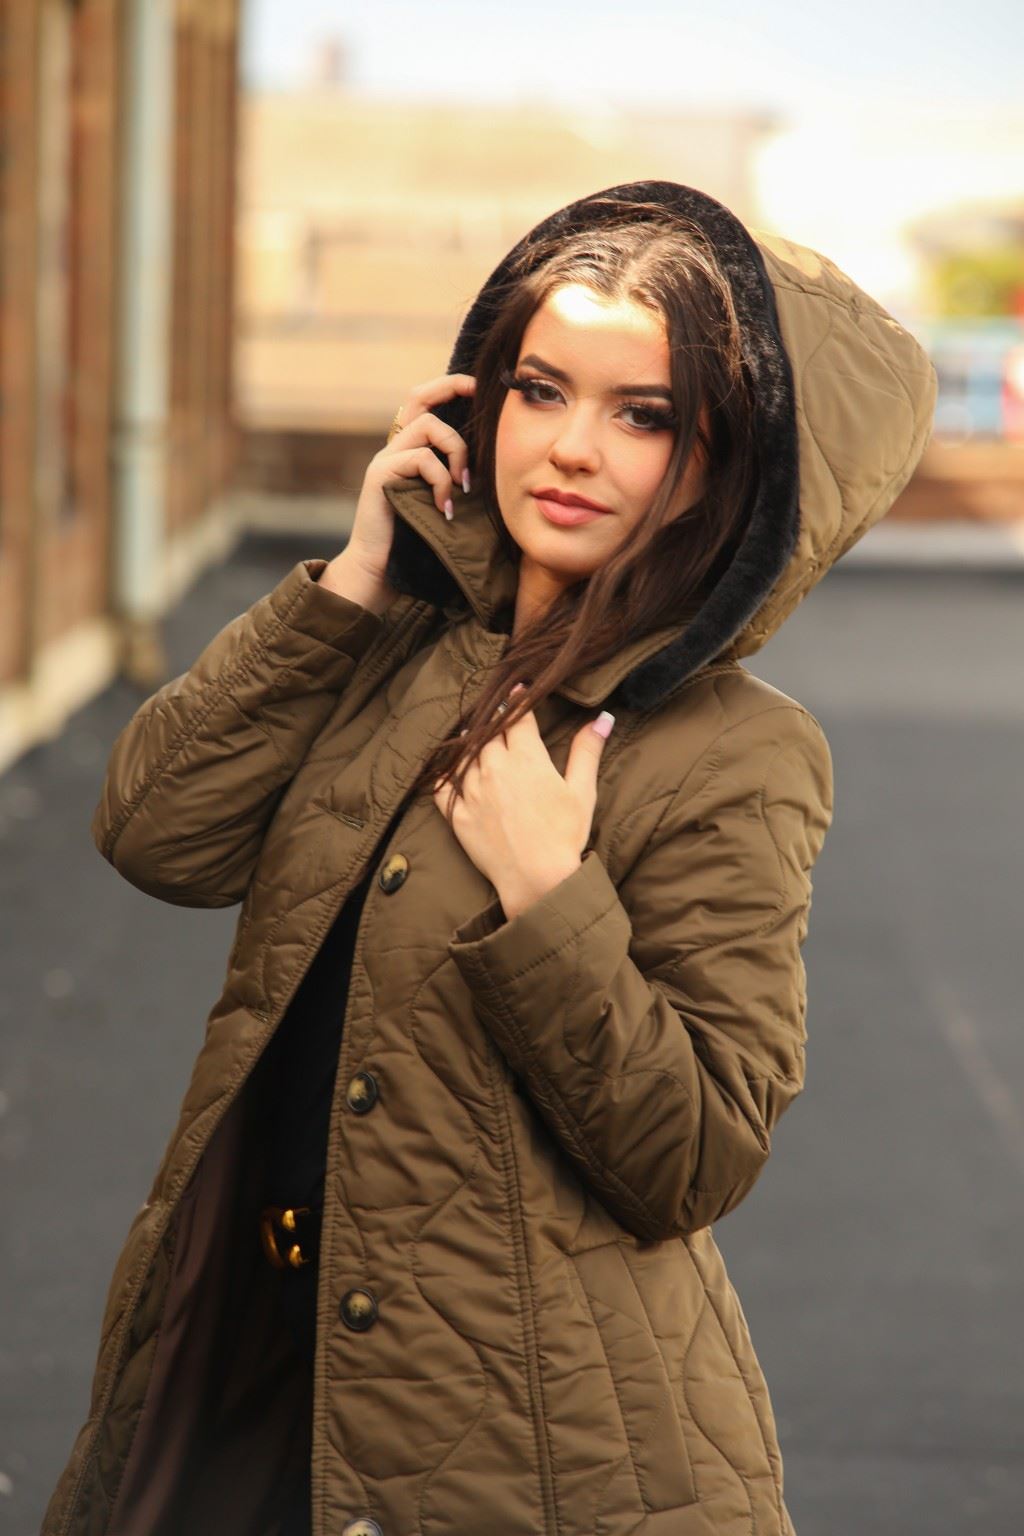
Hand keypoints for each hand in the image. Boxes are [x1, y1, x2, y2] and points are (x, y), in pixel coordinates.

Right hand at [343, 372, 476, 588]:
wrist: (377, 571)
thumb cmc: (415, 543)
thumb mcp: (444, 503)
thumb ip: (458, 480)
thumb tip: (498, 466)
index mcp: (409, 452)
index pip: (424, 402)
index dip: (450, 386)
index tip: (479, 388)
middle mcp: (394, 449)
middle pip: (418, 397)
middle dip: (451, 387)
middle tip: (480, 395)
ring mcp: (385, 460)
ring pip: (428, 426)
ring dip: (456, 451)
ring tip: (463, 485)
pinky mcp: (381, 475)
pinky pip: (422, 459)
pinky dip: (441, 481)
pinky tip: (446, 508)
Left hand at [432, 687, 615, 919]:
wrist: (537, 879)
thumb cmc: (564, 836)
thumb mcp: (582, 791)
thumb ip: (587, 751)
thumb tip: (602, 717)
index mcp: (527, 758)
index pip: (518, 717)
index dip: (519, 701)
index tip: (518, 690)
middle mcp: (494, 768)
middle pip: (489, 732)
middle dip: (494, 720)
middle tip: (495, 713)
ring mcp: (472, 790)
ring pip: (464, 753)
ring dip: (470, 741)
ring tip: (473, 735)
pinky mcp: (457, 813)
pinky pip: (443, 784)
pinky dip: (445, 772)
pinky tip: (448, 767)